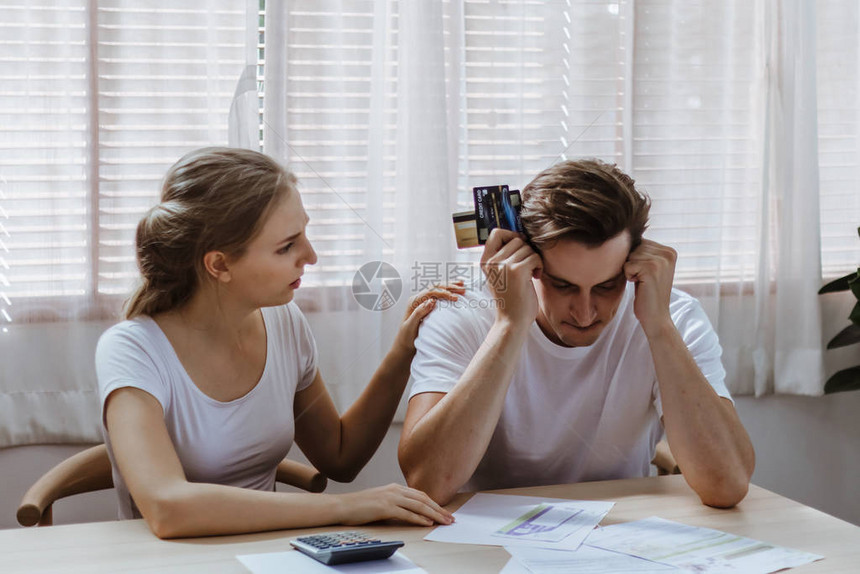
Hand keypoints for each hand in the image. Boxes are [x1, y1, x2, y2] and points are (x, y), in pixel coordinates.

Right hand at [337, 483, 454, 526]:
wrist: (343, 505)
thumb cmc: (360, 506)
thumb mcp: (380, 500)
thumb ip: (394, 503)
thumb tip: (409, 512)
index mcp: (394, 487)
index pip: (420, 494)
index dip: (434, 503)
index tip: (443, 511)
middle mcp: (395, 490)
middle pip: (423, 499)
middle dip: (439, 509)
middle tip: (450, 518)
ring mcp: (390, 498)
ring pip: (418, 506)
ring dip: (434, 514)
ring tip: (444, 521)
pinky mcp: (385, 507)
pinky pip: (407, 514)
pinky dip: (419, 519)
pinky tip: (427, 523)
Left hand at [393, 281, 465, 352]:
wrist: (405, 343)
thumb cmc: (406, 336)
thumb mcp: (410, 326)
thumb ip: (419, 313)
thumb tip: (431, 301)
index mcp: (413, 302)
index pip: (430, 293)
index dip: (444, 293)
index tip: (455, 298)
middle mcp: (418, 299)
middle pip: (435, 287)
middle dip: (449, 287)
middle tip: (463, 290)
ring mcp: (423, 301)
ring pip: (438, 288)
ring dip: (450, 286)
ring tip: (462, 285)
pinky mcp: (428, 305)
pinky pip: (439, 294)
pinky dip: (448, 290)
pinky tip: (455, 289)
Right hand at [480, 229, 542, 327]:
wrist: (512, 321)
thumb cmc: (511, 298)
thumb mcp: (500, 275)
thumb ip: (504, 257)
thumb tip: (521, 236)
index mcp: (485, 262)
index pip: (496, 233)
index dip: (511, 235)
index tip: (520, 249)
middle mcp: (492, 262)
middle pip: (516, 239)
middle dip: (527, 251)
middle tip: (528, 266)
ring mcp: (503, 265)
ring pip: (527, 248)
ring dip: (534, 259)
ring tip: (531, 273)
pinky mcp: (517, 271)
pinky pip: (534, 256)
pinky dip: (539, 265)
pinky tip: (535, 276)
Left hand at [624, 239, 676, 336]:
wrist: (656, 316)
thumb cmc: (647, 293)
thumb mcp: (649, 268)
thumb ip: (643, 251)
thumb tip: (625, 233)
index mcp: (669, 251)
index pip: (639, 242)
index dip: (635, 259)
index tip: (645, 274)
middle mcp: (668, 253)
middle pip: (633, 247)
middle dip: (632, 264)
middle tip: (643, 280)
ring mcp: (661, 260)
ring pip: (629, 256)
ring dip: (630, 270)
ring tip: (642, 282)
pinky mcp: (651, 269)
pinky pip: (627, 265)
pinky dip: (628, 276)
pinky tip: (640, 285)